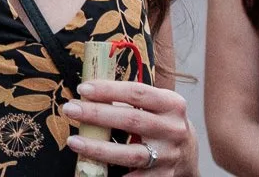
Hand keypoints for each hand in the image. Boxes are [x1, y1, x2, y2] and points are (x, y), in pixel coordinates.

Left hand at [64, 80, 198, 175]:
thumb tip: (88, 91)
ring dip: (98, 148)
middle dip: (96, 114)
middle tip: (70, 109)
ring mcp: (169, 155)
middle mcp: (173, 129)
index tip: (83, 89)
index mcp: (172, 104)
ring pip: (130, 153)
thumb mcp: (156, 104)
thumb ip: (130, 97)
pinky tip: (93, 170)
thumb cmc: (161, 121)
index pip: (137, 93)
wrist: (188, 153)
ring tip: (74, 141)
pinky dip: (113, 175)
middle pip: (131, 120)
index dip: (108, 90)